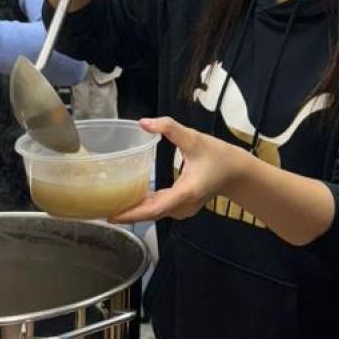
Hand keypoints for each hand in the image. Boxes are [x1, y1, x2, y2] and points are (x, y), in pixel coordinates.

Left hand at [111, 118, 243, 224]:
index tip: (112, 215)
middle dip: (126, 213)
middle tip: (100, 209)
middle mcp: (183, 206)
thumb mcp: (194, 138)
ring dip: (133, 210)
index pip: (155, 208)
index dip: (133, 213)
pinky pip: (159, 209)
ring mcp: (183, 210)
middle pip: (150, 213)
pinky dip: (143, 207)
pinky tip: (128, 200)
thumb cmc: (219, 157)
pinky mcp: (181, 207)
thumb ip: (169, 128)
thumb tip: (144, 122)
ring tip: (109, 204)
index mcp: (186, 192)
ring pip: (154, 213)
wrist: (237, 173)